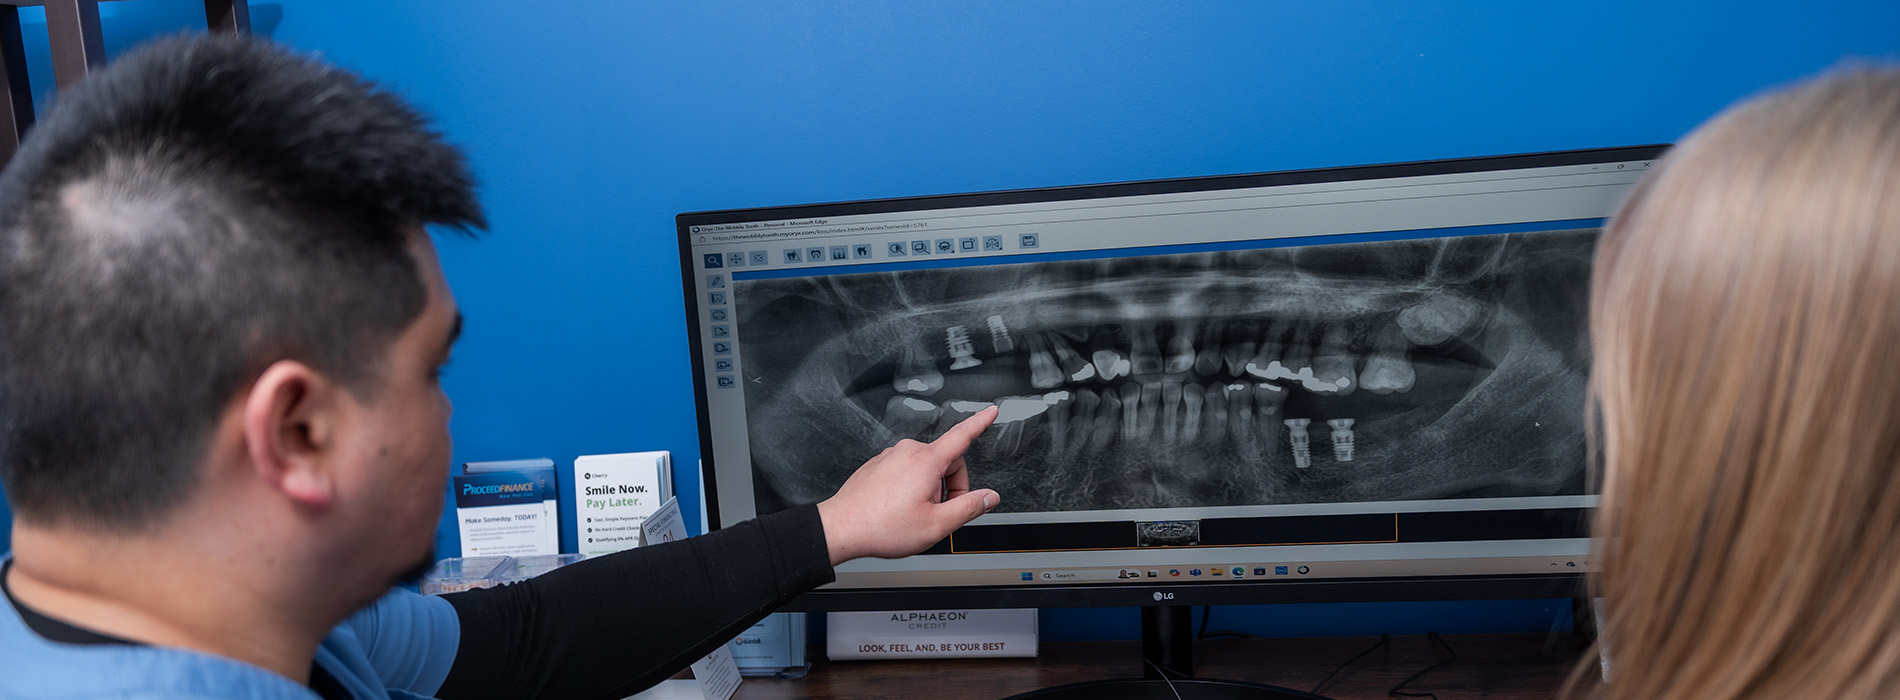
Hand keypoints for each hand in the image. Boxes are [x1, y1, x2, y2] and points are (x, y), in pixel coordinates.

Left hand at [816, 406, 1001, 565]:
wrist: (841, 528)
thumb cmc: (882, 527)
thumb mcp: (936, 525)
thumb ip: (968, 508)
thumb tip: (989, 497)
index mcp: (925, 461)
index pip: (962, 435)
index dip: (981, 422)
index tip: (991, 410)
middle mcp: (907, 452)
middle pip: (947, 462)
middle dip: (951, 487)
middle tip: (939, 513)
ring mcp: (891, 456)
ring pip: (926, 469)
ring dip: (930, 489)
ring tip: (914, 513)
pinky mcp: (879, 464)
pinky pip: (907, 471)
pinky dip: (912, 488)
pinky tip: (899, 508)